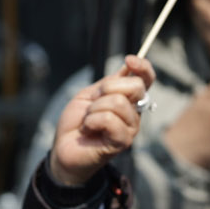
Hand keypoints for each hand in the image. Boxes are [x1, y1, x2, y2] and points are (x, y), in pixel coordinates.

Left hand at [48, 56, 150, 186]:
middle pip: (136, 87)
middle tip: (93, 103)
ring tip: (88, 121)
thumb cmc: (76, 123)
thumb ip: (109, 83)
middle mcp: (134, 113)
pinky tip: (88, 130)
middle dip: (108, 88)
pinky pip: (109, 120)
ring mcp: (131, 128)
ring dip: (94, 109)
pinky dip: (92, 121)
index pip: (146, 80)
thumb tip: (127, 68)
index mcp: (128, 99)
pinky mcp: (123, 141)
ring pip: (118, 103)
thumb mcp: (89, 95)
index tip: (128, 60)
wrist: (63, 148)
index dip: (143, 67)